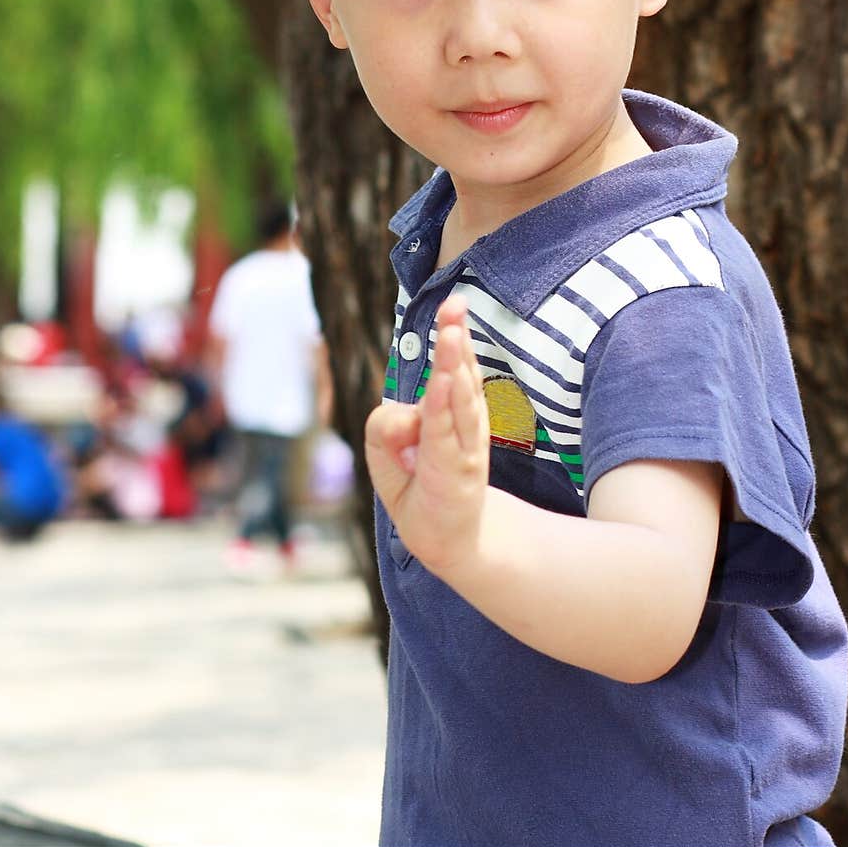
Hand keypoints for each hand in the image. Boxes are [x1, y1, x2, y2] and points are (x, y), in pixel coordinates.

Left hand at [365, 295, 489, 576]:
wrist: (449, 543)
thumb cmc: (421, 488)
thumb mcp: (385, 455)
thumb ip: (383, 427)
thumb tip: (401, 418)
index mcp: (453, 414)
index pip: (455, 368)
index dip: (455, 336)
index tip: (454, 303)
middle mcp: (463, 426)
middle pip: (458, 375)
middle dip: (455, 340)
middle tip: (456, 305)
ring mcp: (462, 450)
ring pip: (455, 401)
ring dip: (453, 366)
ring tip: (451, 335)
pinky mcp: (454, 473)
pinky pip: (446, 435)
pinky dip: (445, 408)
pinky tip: (445, 383)